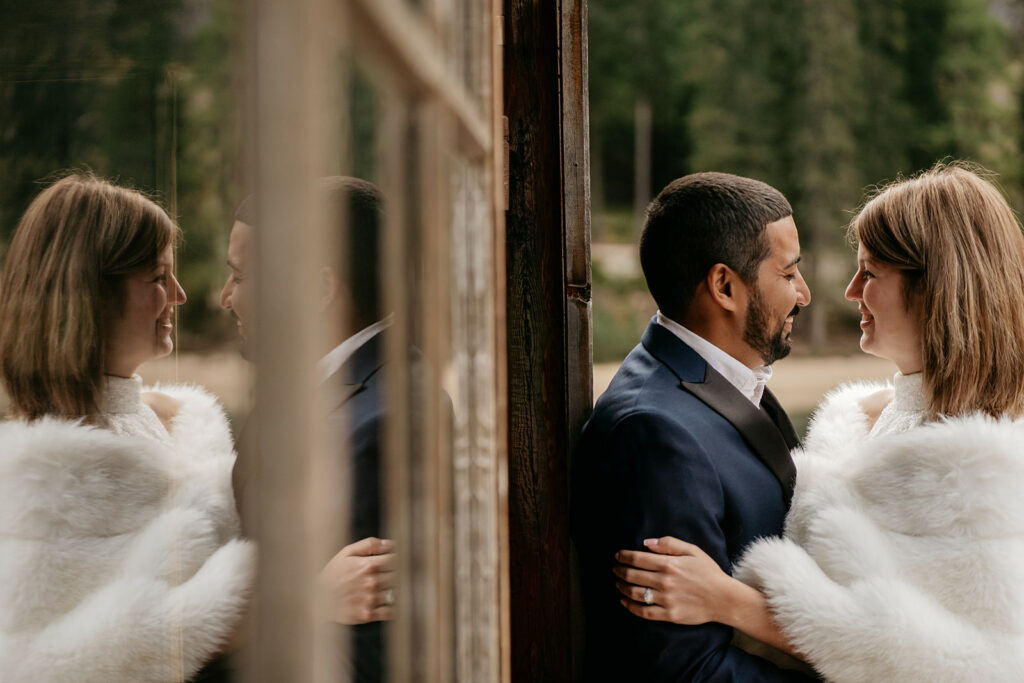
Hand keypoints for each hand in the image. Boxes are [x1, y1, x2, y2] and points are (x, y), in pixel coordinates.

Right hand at [319, 537, 395, 624]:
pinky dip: (392, 607)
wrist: (317, 598)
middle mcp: (371, 583)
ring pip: (396, 593)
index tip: (398, 561)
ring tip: (389, 588)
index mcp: (368, 565)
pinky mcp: (368, 615)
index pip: (396, 559)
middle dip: (399, 574)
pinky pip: (390, 612)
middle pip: (399, 576)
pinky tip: (386, 602)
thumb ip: (370, 545)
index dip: (400, 559)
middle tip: (393, 575)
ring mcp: (370, 600)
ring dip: (396, 590)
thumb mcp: (346, 553)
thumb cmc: (332, 574)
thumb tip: (390, 543)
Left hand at [612, 536, 738, 624]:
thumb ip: (668, 544)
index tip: (617, 556)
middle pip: (632, 575)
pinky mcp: (669, 614)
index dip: (623, 556)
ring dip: (621, 587)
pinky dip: (630, 607)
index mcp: (669, 564)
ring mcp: (666, 599)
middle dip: (619, 571)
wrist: (724, 599)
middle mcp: (665, 581)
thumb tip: (646, 542)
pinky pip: (644, 612)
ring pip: (634, 593)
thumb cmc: (709, 572)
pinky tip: (625, 602)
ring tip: (617, 584)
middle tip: (615, 569)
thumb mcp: (692, 551)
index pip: (637, 558)